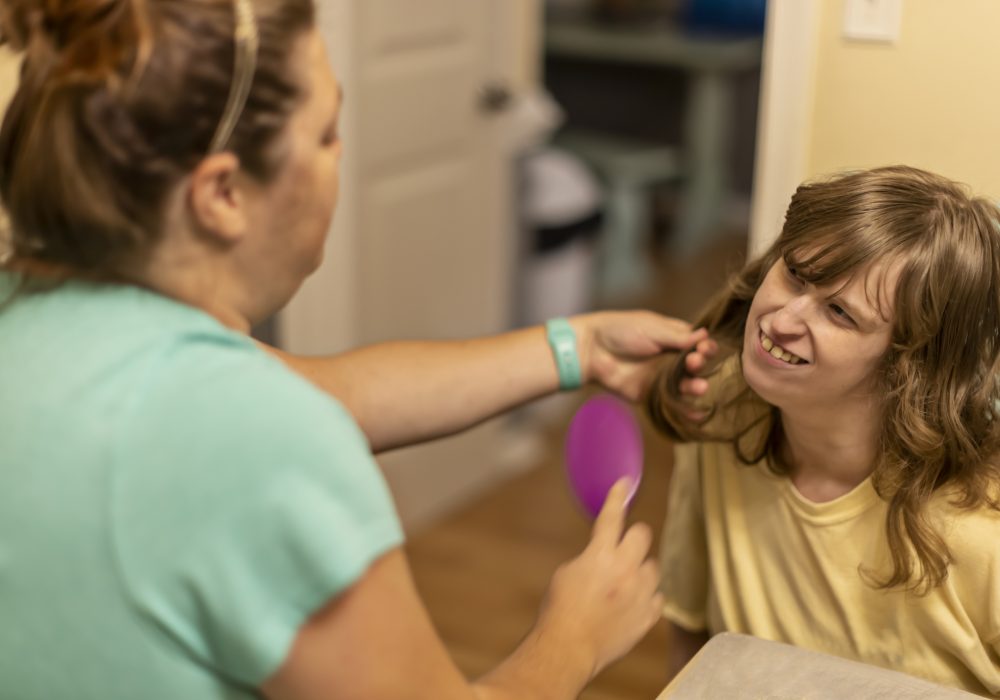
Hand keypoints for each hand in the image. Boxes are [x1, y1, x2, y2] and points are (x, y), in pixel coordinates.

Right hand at [535, 478, 662, 680]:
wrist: (570, 648)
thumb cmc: (560, 609)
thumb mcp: (568, 572)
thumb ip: (591, 557)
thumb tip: (604, 553)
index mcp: (600, 555)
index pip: (612, 517)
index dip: (617, 496)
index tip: (625, 483)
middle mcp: (625, 570)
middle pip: (643, 535)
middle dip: (634, 537)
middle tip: (623, 548)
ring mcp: (640, 594)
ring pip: (653, 566)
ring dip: (641, 569)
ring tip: (624, 583)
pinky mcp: (648, 616)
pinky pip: (657, 596)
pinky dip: (646, 597)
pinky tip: (631, 603)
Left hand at [573, 311, 707, 400]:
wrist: (592, 350)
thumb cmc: (621, 331)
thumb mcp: (652, 328)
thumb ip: (678, 337)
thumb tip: (705, 336)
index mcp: (673, 337)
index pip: (698, 343)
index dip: (705, 346)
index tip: (705, 348)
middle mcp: (670, 358)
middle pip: (695, 365)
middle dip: (700, 364)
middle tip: (694, 363)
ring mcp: (661, 377)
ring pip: (686, 384)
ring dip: (695, 386)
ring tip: (699, 387)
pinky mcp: (651, 394)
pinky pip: (671, 402)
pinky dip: (685, 410)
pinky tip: (698, 414)